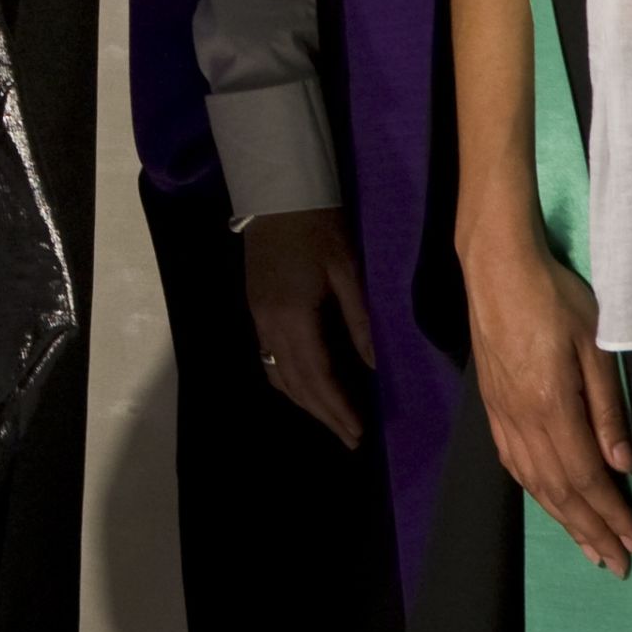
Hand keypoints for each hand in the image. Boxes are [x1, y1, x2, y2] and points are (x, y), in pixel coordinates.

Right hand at [242, 207, 377, 448]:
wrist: (278, 192)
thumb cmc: (319, 226)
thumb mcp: (348, 271)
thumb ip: (360, 320)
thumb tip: (375, 366)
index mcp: (293, 316)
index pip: (317, 376)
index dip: (337, 407)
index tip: (358, 432)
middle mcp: (269, 323)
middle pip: (294, 382)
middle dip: (323, 414)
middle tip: (349, 438)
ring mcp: (257, 315)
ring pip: (276, 373)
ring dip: (303, 401)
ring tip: (330, 420)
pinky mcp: (255, 306)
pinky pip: (269, 357)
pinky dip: (287, 380)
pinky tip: (305, 386)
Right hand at [458, 223, 631, 574]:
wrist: (497, 267)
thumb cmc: (554, 296)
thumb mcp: (595, 344)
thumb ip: (608, 409)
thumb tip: (623, 467)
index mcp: (552, 405)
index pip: (586, 476)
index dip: (610, 514)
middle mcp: (522, 418)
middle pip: (559, 490)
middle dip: (590, 531)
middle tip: (617, 564)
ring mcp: (502, 413)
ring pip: (533, 482)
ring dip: (563, 520)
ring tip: (587, 547)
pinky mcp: (491, 405)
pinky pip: (512, 462)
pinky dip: (534, 491)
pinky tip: (547, 502)